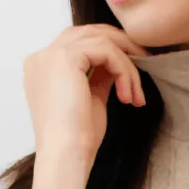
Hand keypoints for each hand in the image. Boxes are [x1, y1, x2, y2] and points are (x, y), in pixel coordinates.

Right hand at [23, 24, 149, 166]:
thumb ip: (99, 76)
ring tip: (137, 94)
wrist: (66, 156)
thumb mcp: (91, 98)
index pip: (80, 43)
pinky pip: (106, 51)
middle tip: (147, 62)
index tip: (132, 73)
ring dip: (127, 66)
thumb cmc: (77, 138)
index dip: (110, 51)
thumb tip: (117, 62)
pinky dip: (124, 70)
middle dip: (121, 46)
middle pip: (89, 33)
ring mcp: (51, 55)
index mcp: (43, 68)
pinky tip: (128, 96)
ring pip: (102, 41)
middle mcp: (42, 57)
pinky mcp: (66, 57)